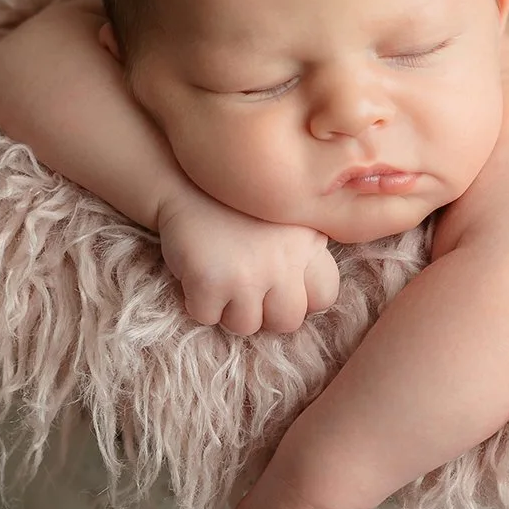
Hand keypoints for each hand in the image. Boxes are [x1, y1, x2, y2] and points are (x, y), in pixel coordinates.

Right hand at [156, 190, 340, 334]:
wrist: (184, 182)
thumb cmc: (237, 208)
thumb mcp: (287, 220)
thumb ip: (306, 253)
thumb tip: (313, 302)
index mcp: (308, 242)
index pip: (324, 296)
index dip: (301, 299)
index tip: (280, 287)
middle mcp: (284, 259)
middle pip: (288, 321)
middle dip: (265, 314)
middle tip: (246, 289)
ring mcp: (248, 273)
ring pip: (246, 326)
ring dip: (229, 310)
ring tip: (221, 277)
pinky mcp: (211, 281)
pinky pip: (207, 318)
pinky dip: (198, 303)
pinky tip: (198, 275)